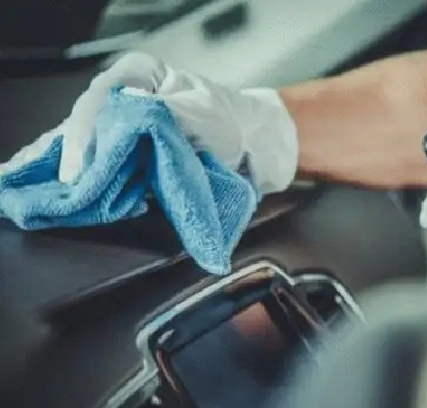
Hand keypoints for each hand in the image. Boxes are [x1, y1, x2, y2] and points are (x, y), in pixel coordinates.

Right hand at [60, 52, 298, 193]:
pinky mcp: (134, 157)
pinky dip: (95, 185)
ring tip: (57, 196)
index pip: (98, 100)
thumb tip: (120, 129)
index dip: (83, 135)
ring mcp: (128, 130)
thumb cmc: (232, 122)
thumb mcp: (198, 114)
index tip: (80, 168)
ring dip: (79, 174)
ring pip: (92, 150)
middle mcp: (126, 99)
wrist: (256, 148)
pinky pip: (107, 170)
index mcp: (138, 75)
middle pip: (88, 126)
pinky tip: (77, 199)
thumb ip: (158, 116)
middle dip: (72, 157)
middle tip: (58, 186)